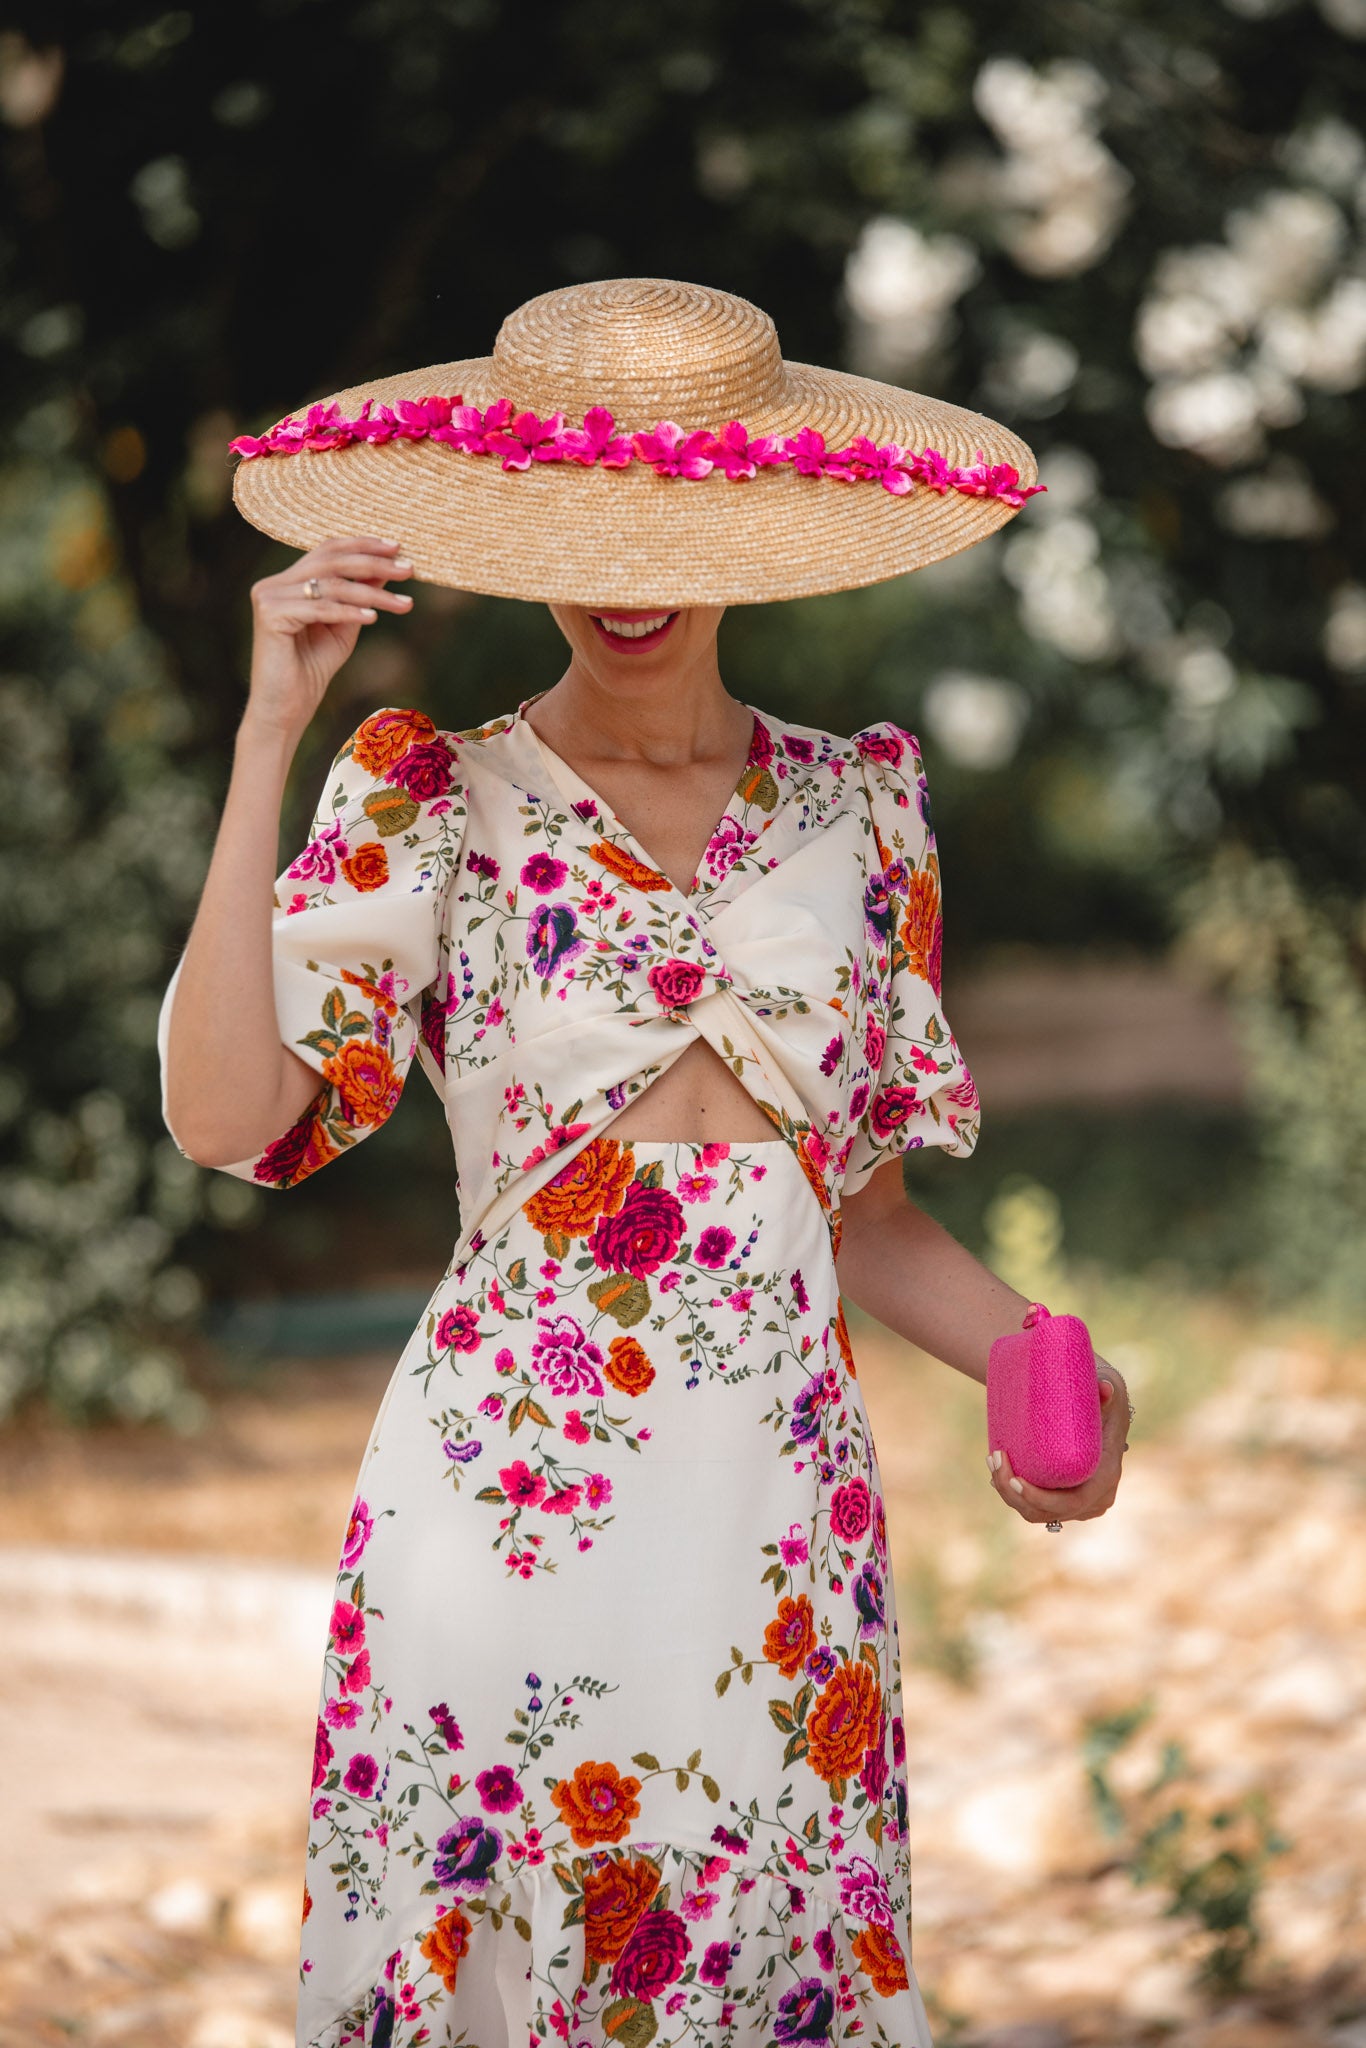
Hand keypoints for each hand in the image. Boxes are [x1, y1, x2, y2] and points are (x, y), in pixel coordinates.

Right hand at [244, 535, 413, 740]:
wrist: (286, 708)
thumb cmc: (312, 670)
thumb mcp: (345, 625)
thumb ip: (360, 595)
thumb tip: (386, 566)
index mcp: (288, 581)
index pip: (328, 550)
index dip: (362, 544)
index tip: (397, 548)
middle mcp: (274, 584)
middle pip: (331, 561)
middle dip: (374, 563)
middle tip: (408, 569)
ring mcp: (268, 597)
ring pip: (330, 586)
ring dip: (373, 594)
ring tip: (404, 603)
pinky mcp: (270, 615)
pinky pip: (320, 608)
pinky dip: (349, 612)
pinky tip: (374, 618)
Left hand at [986, 1367, 1130, 1524]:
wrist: (1101, 1408)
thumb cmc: (1099, 1395)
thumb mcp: (1106, 1387)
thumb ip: (1107, 1387)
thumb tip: (1104, 1387)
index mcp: (1107, 1475)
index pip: (1073, 1501)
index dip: (1041, 1499)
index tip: (1015, 1479)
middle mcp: (1096, 1497)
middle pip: (1048, 1512)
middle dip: (1014, 1493)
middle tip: (994, 1459)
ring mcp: (1080, 1505)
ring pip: (1037, 1513)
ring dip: (1009, 1492)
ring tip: (992, 1460)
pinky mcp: (1065, 1503)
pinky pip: (1035, 1508)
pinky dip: (1014, 1494)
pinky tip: (997, 1474)